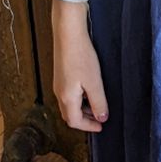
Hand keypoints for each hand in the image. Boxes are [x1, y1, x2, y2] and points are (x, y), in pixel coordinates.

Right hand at [51, 0, 107, 131]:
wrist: (68, 34)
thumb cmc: (81, 57)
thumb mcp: (94, 83)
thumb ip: (99, 103)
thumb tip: (102, 118)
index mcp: (67, 98)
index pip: (75, 122)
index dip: (88, 127)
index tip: (102, 126)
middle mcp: (59, 93)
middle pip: (69, 115)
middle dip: (85, 120)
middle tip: (100, 118)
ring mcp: (58, 84)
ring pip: (69, 105)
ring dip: (82, 109)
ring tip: (97, 106)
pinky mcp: (60, 75)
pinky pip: (68, 95)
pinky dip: (79, 99)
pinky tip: (89, 91)